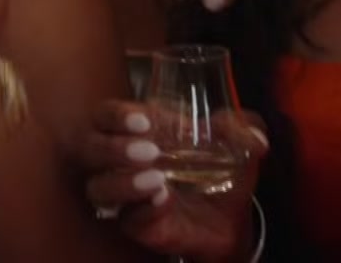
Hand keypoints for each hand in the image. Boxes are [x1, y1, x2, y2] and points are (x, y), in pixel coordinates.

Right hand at [79, 100, 267, 260]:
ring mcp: (123, 196)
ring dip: (122, 182)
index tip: (144, 120)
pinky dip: (144, 210)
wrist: (232, 221)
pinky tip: (163, 201)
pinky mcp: (135, 226)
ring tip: (157, 179)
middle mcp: (117, 161)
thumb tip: (254, 136)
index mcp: (133, 131)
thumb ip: (243, 130)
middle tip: (148, 150)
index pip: (105, 115)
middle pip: (87, 147)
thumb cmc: (219, 172)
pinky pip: (128, 220)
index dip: (118, 115)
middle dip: (111, 147)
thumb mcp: (237, 146)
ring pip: (97, 188)